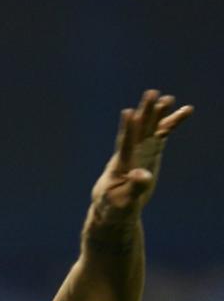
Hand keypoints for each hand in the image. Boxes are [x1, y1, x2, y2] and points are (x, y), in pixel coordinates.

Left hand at [91, 89, 192, 222]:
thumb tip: (142, 175)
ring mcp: (141, 151)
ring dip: (159, 114)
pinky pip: (162, 134)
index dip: (127, 130)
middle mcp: (130, 154)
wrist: (115, 207)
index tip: (129, 113)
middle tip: (151, 93)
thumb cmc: (114, 207)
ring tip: (168, 99)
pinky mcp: (150, 153)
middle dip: (145, 113)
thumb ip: (134, 187)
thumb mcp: (124, 201)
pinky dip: (172, 123)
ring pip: (151, 129)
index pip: (124, 144)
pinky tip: (185, 110)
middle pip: (138, 130)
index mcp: (120, 165)